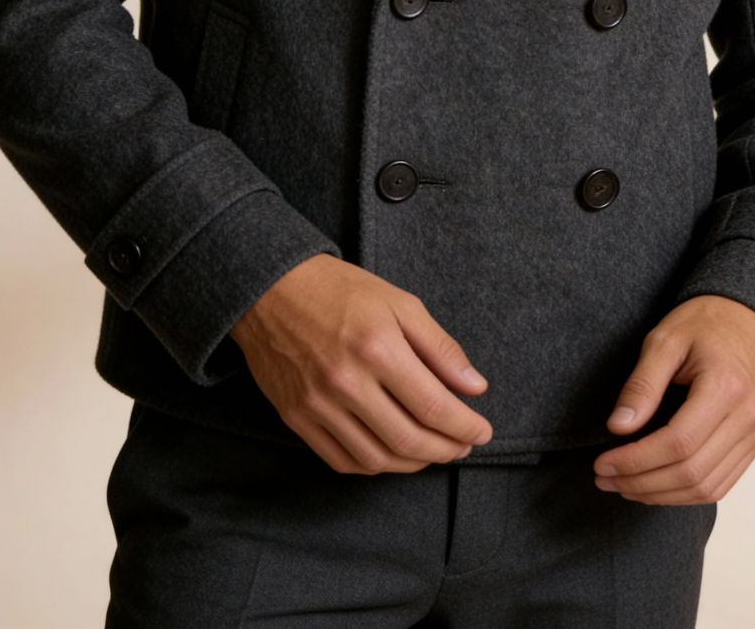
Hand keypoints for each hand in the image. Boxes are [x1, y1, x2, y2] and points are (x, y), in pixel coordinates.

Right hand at [229, 254, 492, 473]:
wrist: (271, 289)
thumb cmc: (341, 290)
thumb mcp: (399, 303)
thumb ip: (440, 347)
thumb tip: (475, 387)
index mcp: (378, 348)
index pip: (434, 407)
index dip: (466, 426)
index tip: (483, 430)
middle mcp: (347, 382)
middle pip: (409, 440)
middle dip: (447, 449)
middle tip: (464, 445)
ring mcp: (318, 405)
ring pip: (378, 458)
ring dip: (414, 463)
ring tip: (433, 450)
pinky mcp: (297, 418)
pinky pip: (342, 461)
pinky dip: (375, 465)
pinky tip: (392, 453)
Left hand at [593, 295, 754, 504]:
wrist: (750, 320)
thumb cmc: (705, 324)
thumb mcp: (665, 340)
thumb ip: (642, 384)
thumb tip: (617, 427)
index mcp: (725, 387)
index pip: (677, 444)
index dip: (636, 460)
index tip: (602, 463)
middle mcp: (747, 418)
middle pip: (691, 473)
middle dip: (641, 483)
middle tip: (604, 478)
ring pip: (707, 488)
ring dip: (660, 495)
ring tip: (623, 486)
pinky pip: (721, 484)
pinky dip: (685, 494)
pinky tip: (655, 486)